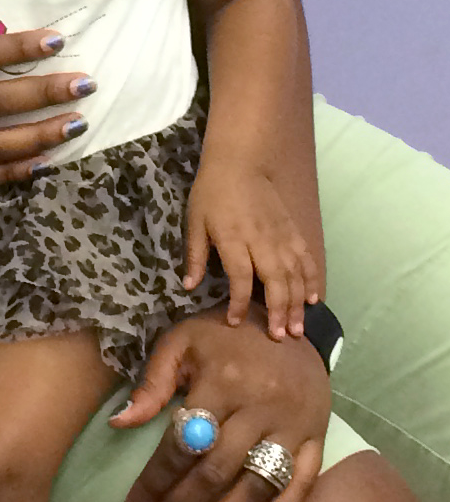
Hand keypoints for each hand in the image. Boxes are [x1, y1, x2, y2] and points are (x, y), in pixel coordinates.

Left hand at [111, 306, 328, 501]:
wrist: (285, 319)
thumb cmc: (222, 332)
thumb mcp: (180, 342)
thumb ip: (151, 383)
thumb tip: (118, 423)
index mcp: (221, 383)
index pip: (183, 444)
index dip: (156, 480)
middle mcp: (259, 409)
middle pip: (217, 472)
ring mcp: (293, 426)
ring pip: (257, 485)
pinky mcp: (317, 437)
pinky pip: (302, 484)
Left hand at [184, 160, 320, 338]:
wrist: (240, 165)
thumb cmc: (211, 194)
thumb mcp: (194, 222)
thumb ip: (194, 255)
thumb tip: (188, 287)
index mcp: (233, 238)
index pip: (240, 278)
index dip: (239, 302)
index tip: (236, 322)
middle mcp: (261, 241)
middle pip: (274, 281)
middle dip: (277, 311)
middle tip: (279, 337)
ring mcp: (281, 237)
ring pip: (294, 275)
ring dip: (297, 303)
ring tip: (297, 328)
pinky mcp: (293, 232)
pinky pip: (306, 260)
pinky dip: (312, 280)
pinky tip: (313, 300)